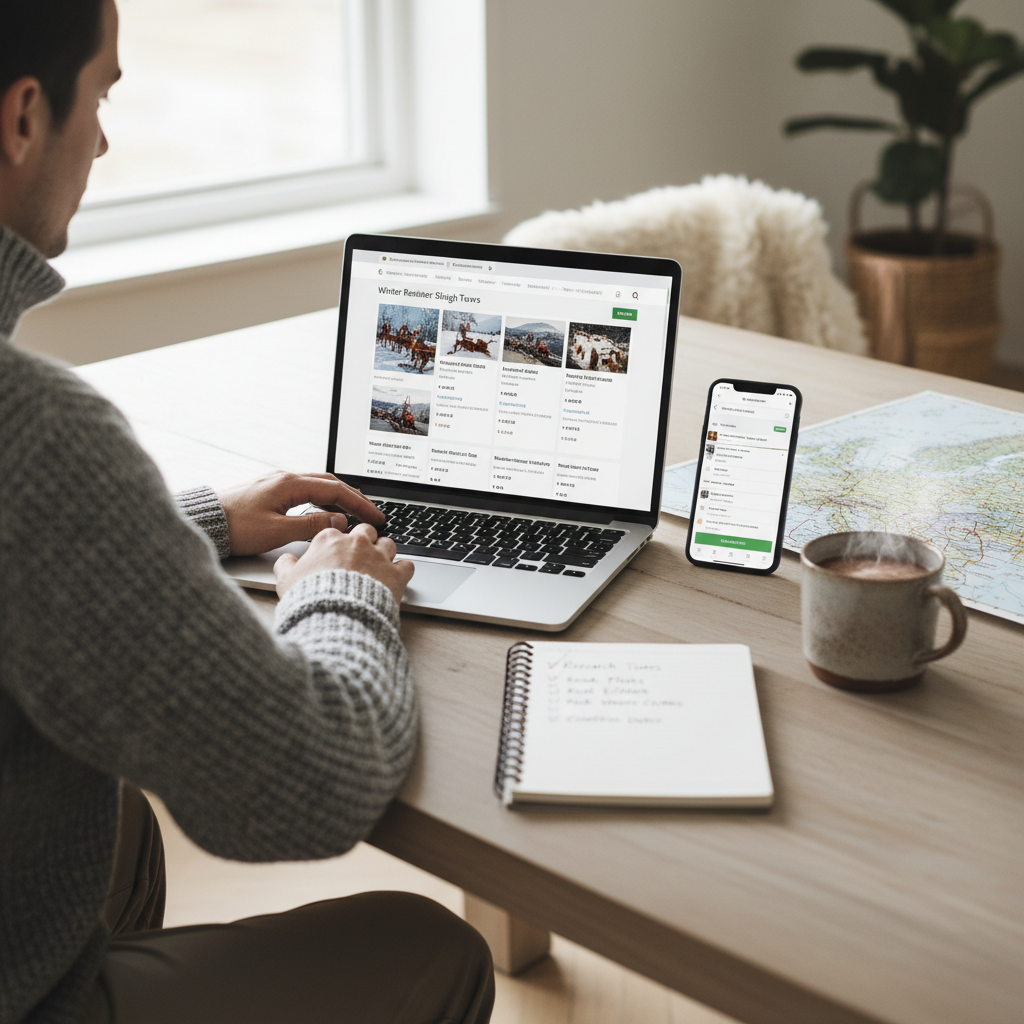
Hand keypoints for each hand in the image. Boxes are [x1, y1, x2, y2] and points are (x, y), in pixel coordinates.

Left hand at [217, 471, 384, 556]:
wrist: (205, 522)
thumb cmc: (236, 528)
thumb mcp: (277, 531)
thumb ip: (311, 525)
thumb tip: (339, 521)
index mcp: (290, 484)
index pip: (335, 490)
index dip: (359, 504)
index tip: (376, 516)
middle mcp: (285, 478)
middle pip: (329, 483)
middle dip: (354, 498)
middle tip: (372, 514)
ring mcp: (277, 483)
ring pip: (317, 486)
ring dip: (338, 498)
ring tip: (355, 513)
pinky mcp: (270, 491)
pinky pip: (305, 491)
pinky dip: (322, 499)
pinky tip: (326, 510)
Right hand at [274, 524, 413, 605]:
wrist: (336, 616)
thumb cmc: (310, 598)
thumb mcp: (286, 581)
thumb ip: (285, 566)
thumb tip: (285, 561)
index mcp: (329, 540)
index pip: (337, 531)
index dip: (338, 543)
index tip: (337, 552)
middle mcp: (356, 543)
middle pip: (366, 531)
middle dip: (365, 541)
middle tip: (360, 557)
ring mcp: (378, 557)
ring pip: (388, 544)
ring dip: (385, 553)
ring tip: (379, 567)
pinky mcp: (396, 574)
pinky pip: (407, 565)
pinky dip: (403, 571)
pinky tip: (397, 578)